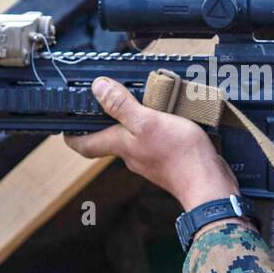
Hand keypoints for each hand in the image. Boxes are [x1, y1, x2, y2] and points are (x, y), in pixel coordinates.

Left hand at [63, 77, 238, 209]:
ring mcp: (149, 160)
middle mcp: (131, 156)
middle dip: (106, 121)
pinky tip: (167, 120)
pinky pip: (153, 143)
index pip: (85, 145)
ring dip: (133, 124)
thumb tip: (96, 88)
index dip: (72, 136)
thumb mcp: (147, 121)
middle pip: (109, 140)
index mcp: (120, 146)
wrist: (208, 184)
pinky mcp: (167, 162)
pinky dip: (154, 130)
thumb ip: (121, 105)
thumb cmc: (179, 155)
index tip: (65, 125)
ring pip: (132, 140)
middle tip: (106, 101)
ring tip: (141, 103)